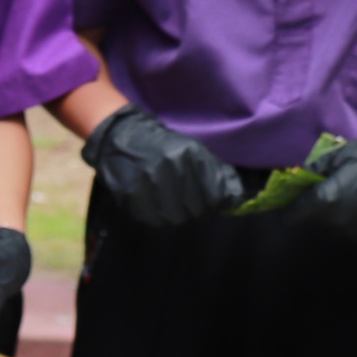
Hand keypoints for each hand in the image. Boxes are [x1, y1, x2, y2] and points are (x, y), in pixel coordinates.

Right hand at [82, 104, 244, 226]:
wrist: (121, 138)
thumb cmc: (162, 146)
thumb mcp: (192, 150)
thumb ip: (215, 172)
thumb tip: (235, 199)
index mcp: (190, 155)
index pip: (214, 196)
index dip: (213, 204)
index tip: (208, 203)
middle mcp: (171, 167)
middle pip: (195, 209)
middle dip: (194, 211)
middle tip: (186, 205)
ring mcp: (149, 181)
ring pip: (174, 218)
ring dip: (174, 216)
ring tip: (169, 206)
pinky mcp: (131, 193)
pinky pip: (152, 219)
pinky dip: (155, 218)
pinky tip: (154, 207)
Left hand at [285, 129, 356, 237]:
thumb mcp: (346, 153)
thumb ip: (317, 168)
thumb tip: (298, 177)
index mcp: (328, 201)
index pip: (291, 216)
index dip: (289, 206)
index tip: (293, 196)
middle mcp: (339, 224)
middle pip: (310, 225)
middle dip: (310, 211)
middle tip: (320, 194)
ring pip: (330, 231)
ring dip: (330, 218)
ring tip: (345, 199)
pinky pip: (351, 232)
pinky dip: (350, 223)